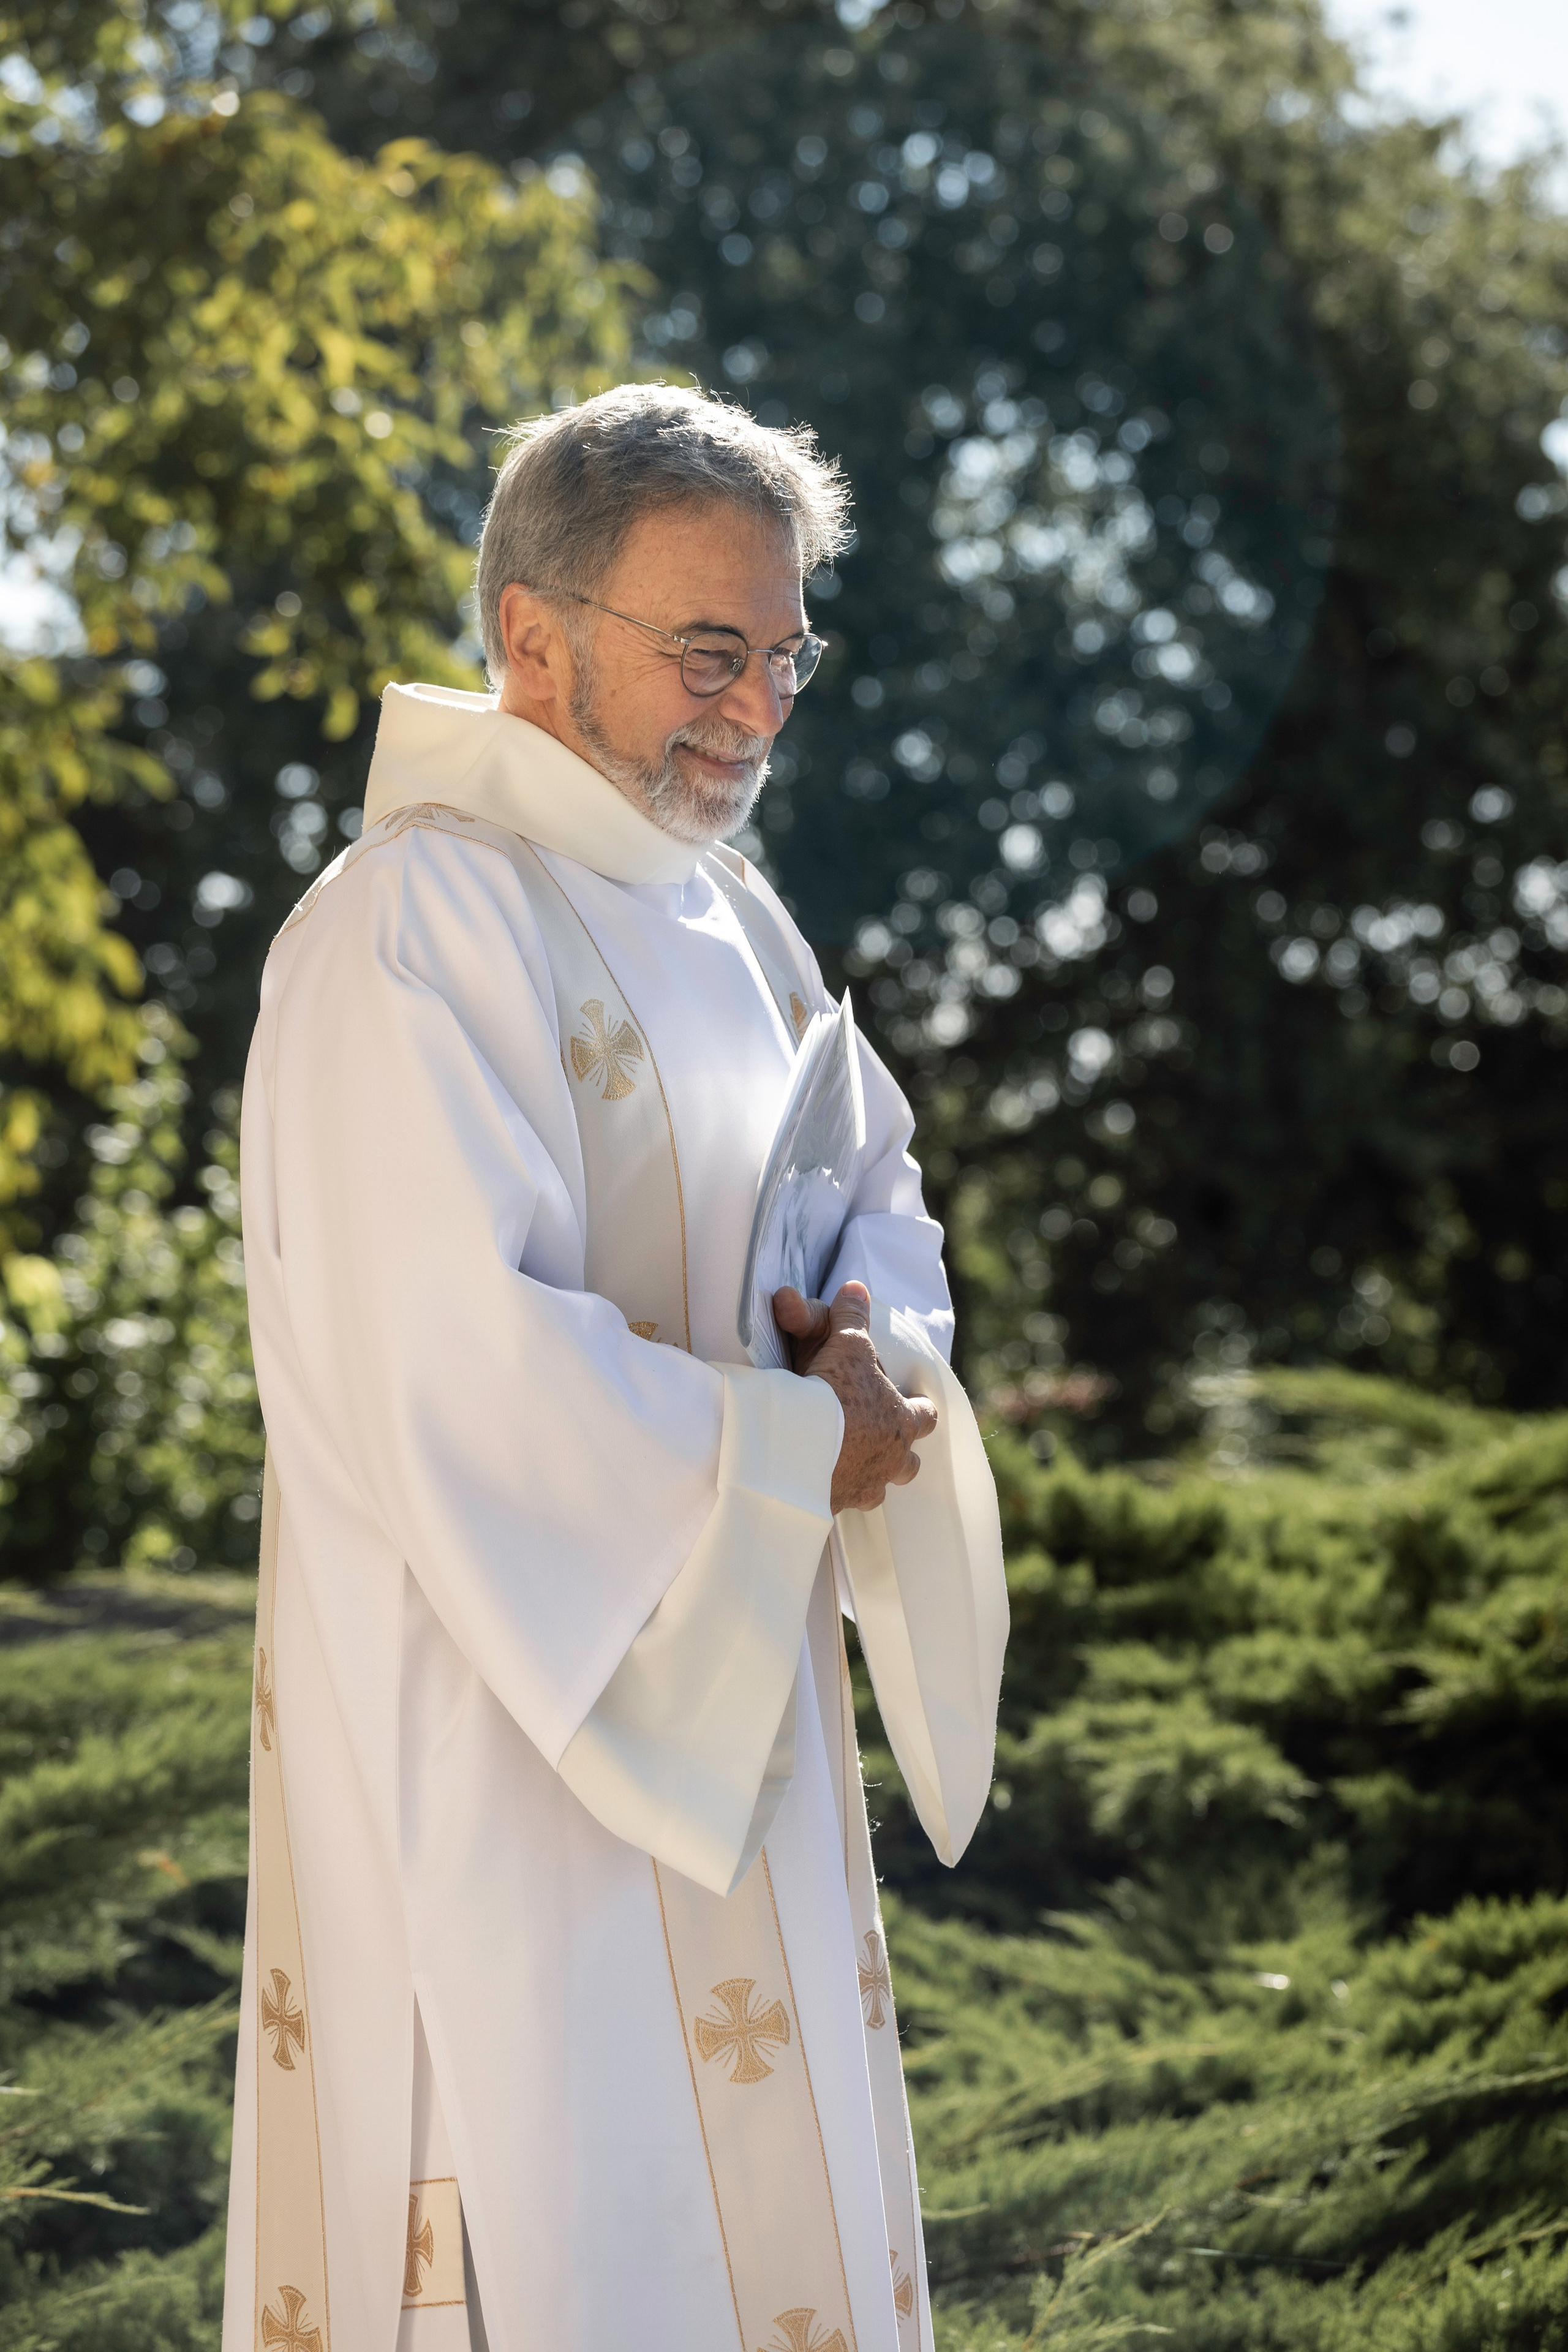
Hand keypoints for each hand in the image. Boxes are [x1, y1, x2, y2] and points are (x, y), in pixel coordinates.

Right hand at [773, 1281, 938, 1513]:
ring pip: (878, 1490)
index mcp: (903, 1423)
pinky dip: (832, 1492)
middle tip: (879, 1442)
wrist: (801, 1447)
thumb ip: (851, 1316)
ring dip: (868, 1477)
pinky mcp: (834, 1507)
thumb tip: (856, 1287)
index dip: (920, 1408)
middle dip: (898, 1455)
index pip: (927, 1416)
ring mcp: (865, 1488)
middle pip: (909, 1465)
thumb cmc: (835, 1394)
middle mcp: (892, 1461)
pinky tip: (817, 1485)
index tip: (912, 1402)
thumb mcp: (846, 1344)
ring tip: (849, 1467)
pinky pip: (840, 1503)